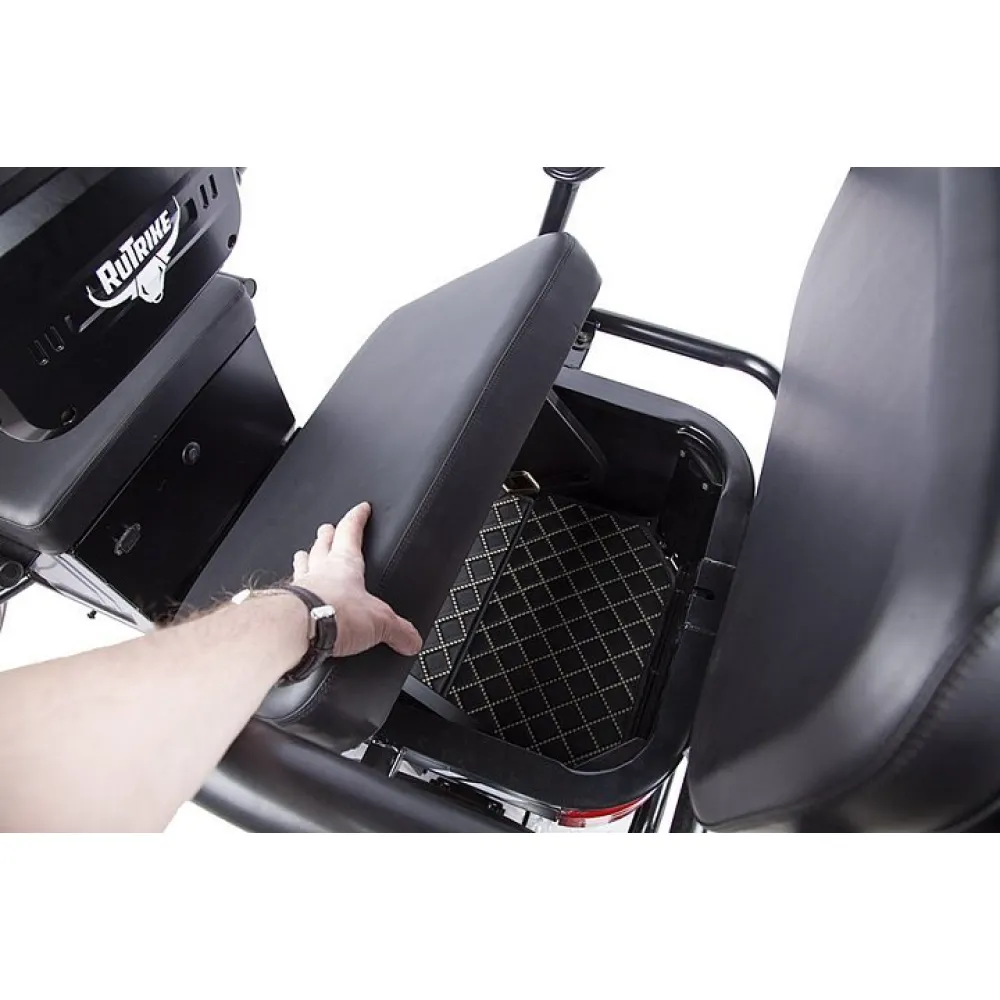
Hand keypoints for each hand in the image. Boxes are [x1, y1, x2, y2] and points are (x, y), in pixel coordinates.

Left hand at [292, 503, 422, 657]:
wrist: (299, 629)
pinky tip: (290, 593)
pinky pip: (289, 589)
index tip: (361, 508)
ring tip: (303, 554)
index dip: (357, 518)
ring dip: (305, 557)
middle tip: (327, 527)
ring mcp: (300, 586)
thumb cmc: (335, 615)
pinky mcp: (285, 605)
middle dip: (327, 534)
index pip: (351, 532)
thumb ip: (397, 631)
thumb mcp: (379, 622)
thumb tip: (413, 640)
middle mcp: (320, 570)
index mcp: (345, 564)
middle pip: (323, 544)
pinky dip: (291, 588)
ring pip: (303, 564)